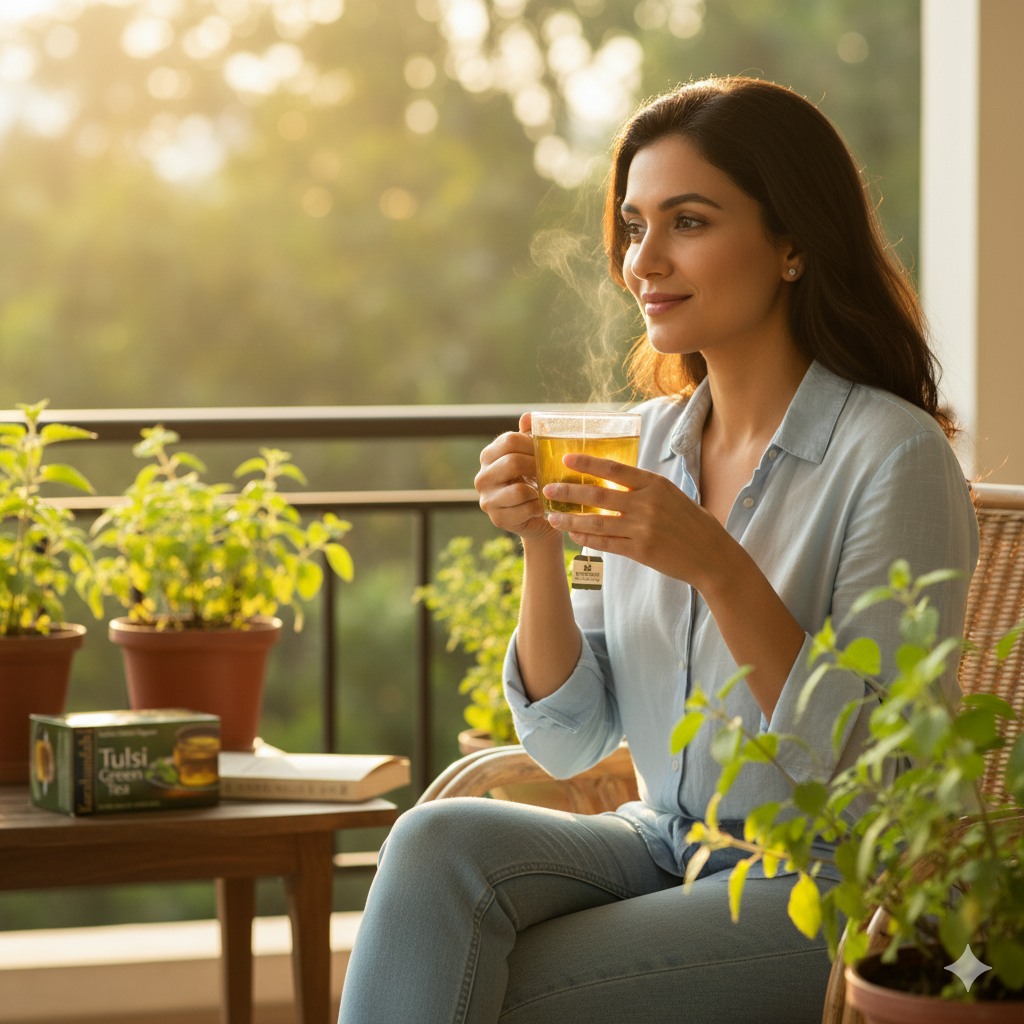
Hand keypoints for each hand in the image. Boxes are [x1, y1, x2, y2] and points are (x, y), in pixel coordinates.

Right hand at [475, 413, 559, 543]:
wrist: (536, 516)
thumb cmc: (534, 481)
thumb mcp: (532, 456)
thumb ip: (530, 436)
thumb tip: (528, 416)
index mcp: (489, 456)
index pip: (510, 440)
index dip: (532, 444)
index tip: (545, 452)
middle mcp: (482, 477)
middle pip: (512, 462)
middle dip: (537, 467)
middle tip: (550, 471)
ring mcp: (487, 499)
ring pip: (518, 490)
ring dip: (538, 490)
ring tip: (547, 490)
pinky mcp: (497, 518)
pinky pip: (524, 509)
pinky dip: (538, 507)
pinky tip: (542, 506)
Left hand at [542, 453, 728, 586]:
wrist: (711, 554)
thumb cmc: (691, 522)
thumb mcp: (670, 495)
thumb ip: (643, 488)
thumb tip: (611, 480)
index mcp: (654, 484)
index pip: (613, 469)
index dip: (587, 463)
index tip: (566, 459)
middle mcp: (647, 504)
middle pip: (598, 495)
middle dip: (569, 492)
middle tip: (548, 488)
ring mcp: (643, 528)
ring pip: (598, 522)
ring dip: (571, 519)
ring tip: (552, 517)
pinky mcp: (641, 551)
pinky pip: (607, 543)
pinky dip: (588, 538)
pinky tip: (574, 534)